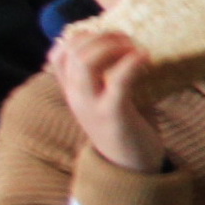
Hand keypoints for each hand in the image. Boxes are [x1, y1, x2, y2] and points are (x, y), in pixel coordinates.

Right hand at [50, 26, 166, 174]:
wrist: (131, 168)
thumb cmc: (126, 127)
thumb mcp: (110, 97)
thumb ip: (110, 73)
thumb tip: (129, 42)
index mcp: (72, 90)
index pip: (59, 52)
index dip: (80, 35)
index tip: (106, 35)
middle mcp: (76, 96)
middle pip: (73, 50)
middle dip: (101, 36)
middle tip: (127, 38)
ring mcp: (91, 106)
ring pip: (86, 62)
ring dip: (113, 46)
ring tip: (135, 47)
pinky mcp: (112, 115)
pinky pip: (117, 81)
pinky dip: (132, 63)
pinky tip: (146, 58)